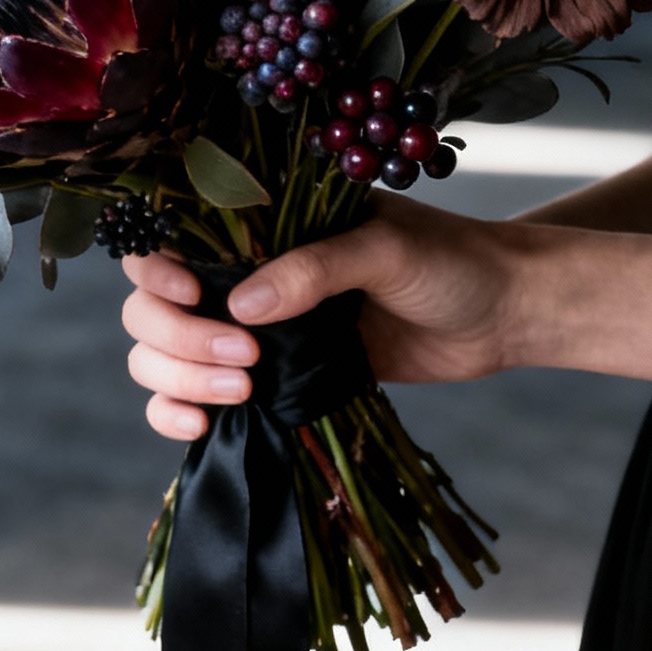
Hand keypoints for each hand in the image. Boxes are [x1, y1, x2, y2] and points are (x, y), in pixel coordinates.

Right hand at [121, 202, 524, 440]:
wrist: (502, 316)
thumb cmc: (450, 262)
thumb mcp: (384, 249)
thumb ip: (315, 269)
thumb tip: (241, 308)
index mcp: (261, 223)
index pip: (168, 236)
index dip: (156, 268)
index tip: (192, 292)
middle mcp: (243, 273)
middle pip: (150, 305)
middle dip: (175, 335)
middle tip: (243, 355)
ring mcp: (253, 330)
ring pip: (161, 353)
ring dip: (178, 376)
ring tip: (242, 391)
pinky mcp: (273, 379)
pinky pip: (195, 397)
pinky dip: (178, 413)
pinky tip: (201, 427)